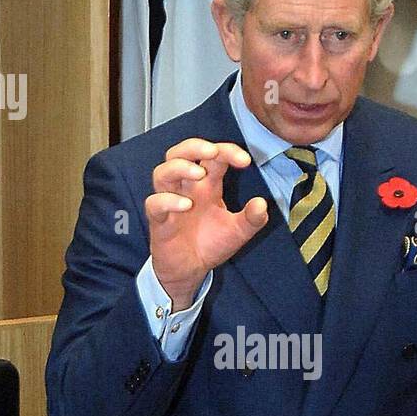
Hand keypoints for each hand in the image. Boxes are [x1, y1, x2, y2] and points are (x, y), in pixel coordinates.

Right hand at [145, 139, 268, 309]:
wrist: (191, 270)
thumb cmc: (210, 244)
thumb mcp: (239, 231)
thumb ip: (253, 218)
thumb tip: (262, 203)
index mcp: (207, 185)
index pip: (213, 157)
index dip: (227, 151)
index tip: (244, 160)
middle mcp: (186, 188)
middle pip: (180, 153)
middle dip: (194, 146)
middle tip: (212, 152)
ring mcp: (170, 202)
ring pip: (162, 172)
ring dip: (179, 167)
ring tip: (199, 174)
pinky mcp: (159, 220)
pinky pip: (154, 203)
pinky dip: (168, 201)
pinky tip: (186, 205)